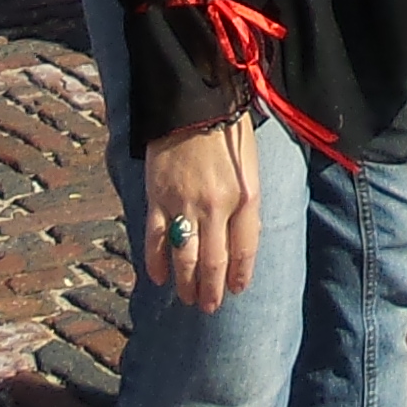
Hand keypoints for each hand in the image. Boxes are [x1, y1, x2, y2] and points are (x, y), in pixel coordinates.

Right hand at [144, 118, 261, 313]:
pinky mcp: (157, 196)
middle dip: (211, 290)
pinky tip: (158, 277)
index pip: (245, 250)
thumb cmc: (228, 130)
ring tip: (187, 299)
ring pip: (185, 257)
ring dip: (186, 284)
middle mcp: (217, 206)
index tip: (235, 291)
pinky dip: (155, 262)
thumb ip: (247, 204)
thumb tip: (240, 240)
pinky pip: (155, 238)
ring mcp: (185, 203)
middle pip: (214, 262)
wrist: (194, 99)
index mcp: (246, 197)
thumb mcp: (250, 167)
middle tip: (208, 307)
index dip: (239, 275)